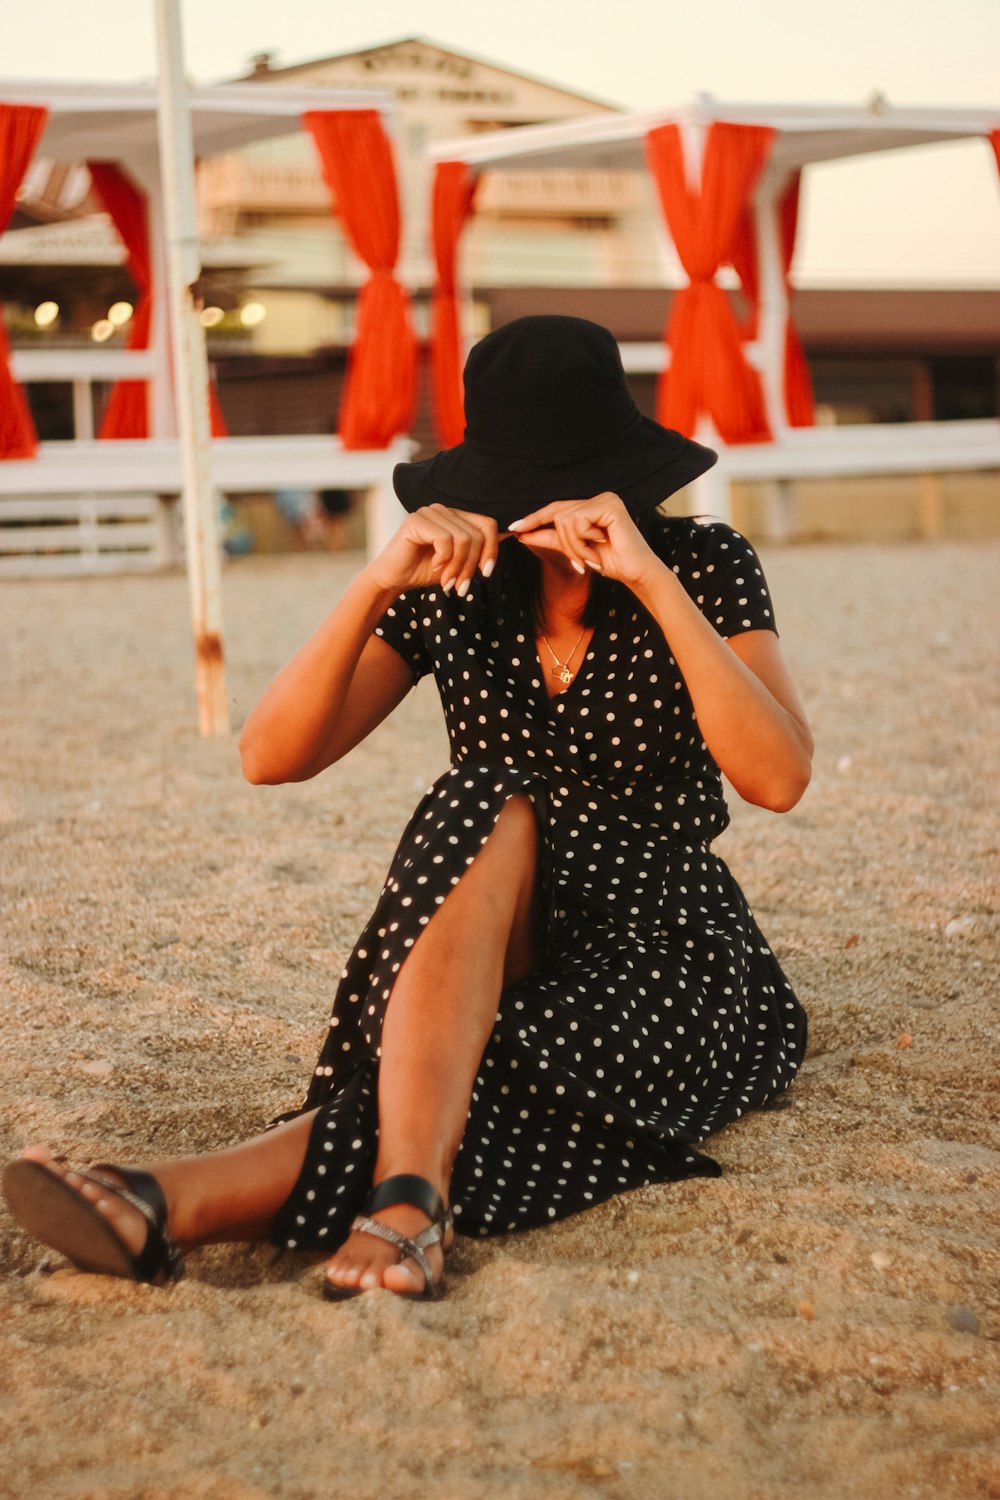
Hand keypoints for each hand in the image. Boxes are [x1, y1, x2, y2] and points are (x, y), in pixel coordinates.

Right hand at [367, 504, 500, 596]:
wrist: (394, 580)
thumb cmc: (424, 571)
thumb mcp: (459, 562)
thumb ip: (479, 548)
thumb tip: (511, 533)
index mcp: (455, 517)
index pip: (488, 524)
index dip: (492, 550)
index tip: (485, 573)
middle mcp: (444, 510)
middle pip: (477, 534)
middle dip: (472, 565)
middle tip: (461, 586)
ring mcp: (429, 512)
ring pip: (463, 538)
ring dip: (458, 566)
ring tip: (447, 582)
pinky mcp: (416, 520)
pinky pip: (445, 540)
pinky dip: (443, 559)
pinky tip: (433, 567)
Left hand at [508, 493, 658, 588]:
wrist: (636, 573)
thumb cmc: (611, 561)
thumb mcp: (576, 550)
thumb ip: (552, 539)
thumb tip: (523, 534)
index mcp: (591, 505)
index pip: (556, 509)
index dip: (534, 519)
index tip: (514, 529)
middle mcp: (599, 497)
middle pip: (558, 516)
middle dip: (564, 544)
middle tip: (579, 565)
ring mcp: (605, 499)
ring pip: (565, 521)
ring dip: (575, 547)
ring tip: (592, 559)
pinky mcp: (609, 506)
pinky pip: (578, 522)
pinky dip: (583, 542)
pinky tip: (601, 547)